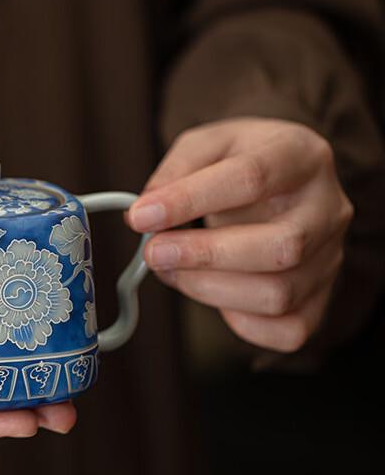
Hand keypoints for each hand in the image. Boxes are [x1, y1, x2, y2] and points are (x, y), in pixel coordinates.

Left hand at [127, 117, 352, 352]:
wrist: (281, 178)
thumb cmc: (240, 160)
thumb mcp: (205, 145)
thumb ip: (174, 172)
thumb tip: (144, 215)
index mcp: (300, 155)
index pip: (251, 178)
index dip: (189, 200)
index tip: (142, 216)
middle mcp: (327, 208)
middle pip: (280, 247)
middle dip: (204, 255)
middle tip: (153, 252)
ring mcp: (332, 256)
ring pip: (279, 294)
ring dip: (209, 289)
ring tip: (171, 270)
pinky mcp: (324, 296)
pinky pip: (286, 330)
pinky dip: (239, 320)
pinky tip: (212, 291)